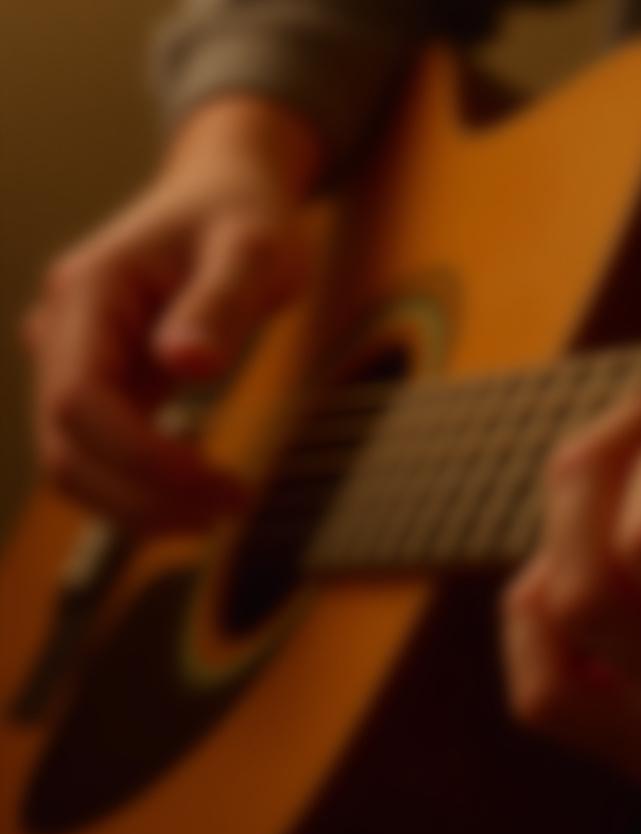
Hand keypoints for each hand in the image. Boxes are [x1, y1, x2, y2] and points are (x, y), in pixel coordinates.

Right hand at [23, 97, 320, 529]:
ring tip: (222, 509)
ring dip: (139, 504)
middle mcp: (63, 331)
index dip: (139, 456)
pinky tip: (199, 498)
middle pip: (66, 446)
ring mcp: (73, 360)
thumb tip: (185, 366)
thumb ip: (221, 303)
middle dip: (143, 494)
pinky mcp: (100, 383)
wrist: (225, 193)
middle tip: (232, 507)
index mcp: (89, 292)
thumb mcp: (254, 250)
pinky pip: (100, 454)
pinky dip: (141, 489)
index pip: (79, 400)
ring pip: (74, 462)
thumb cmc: (243, 217)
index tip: (213, 479)